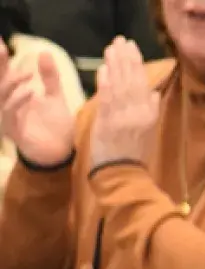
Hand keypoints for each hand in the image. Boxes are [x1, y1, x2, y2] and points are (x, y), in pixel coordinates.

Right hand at [0, 40, 75, 166]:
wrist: (63, 154)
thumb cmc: (56, 127)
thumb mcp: (55, 97)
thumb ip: (50, 77)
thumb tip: (44, 52)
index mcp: (15, 96)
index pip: (3, 74)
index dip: (1, 60)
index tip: (1, 41)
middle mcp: (7, 106)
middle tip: (1, 47)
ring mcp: (8, 119)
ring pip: (1, 96)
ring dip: (12, 82)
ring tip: (28, 74)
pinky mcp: (14, 132)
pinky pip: (11, 114)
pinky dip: (19, 101)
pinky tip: (31, 92)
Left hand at [89, 37, 159, 167]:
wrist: (122, 174)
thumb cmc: (135, 155)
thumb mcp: (149, 132)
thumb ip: (150, 111)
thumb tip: (152, 92)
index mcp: (150, 115)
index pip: (143, 84)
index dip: (137, 64)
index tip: (133, 47)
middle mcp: (138, 113)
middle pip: (132, 80)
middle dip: (126, 59)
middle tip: (121, 41)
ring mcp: (122, 117)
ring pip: (119, 85)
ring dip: (115, 65)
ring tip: (111, 48)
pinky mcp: (107, 121)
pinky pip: (107, 98)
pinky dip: (105, 82)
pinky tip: (104, 68)